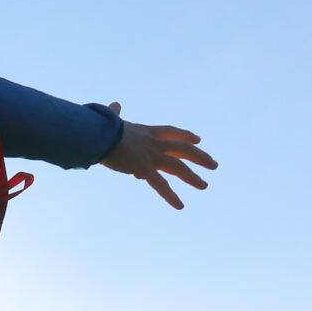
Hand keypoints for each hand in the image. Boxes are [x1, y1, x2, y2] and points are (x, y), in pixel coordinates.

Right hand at [96, 104, 215, 209]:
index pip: (171, 132)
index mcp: (146, 131)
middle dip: (200, 157)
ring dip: (192, 177)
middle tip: (213, 165)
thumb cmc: (101, 126)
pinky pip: (160, 184)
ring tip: (204, 186)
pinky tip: (180, 206)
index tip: (198, 139)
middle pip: (183, 149)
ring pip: (178, 167)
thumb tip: (114, 104)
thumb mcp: (112, 119)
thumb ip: (115, 113)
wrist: (98, 134)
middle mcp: (153, 143)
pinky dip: (170, 196)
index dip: (185, 136)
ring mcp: (150, 156)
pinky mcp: (143, 168)